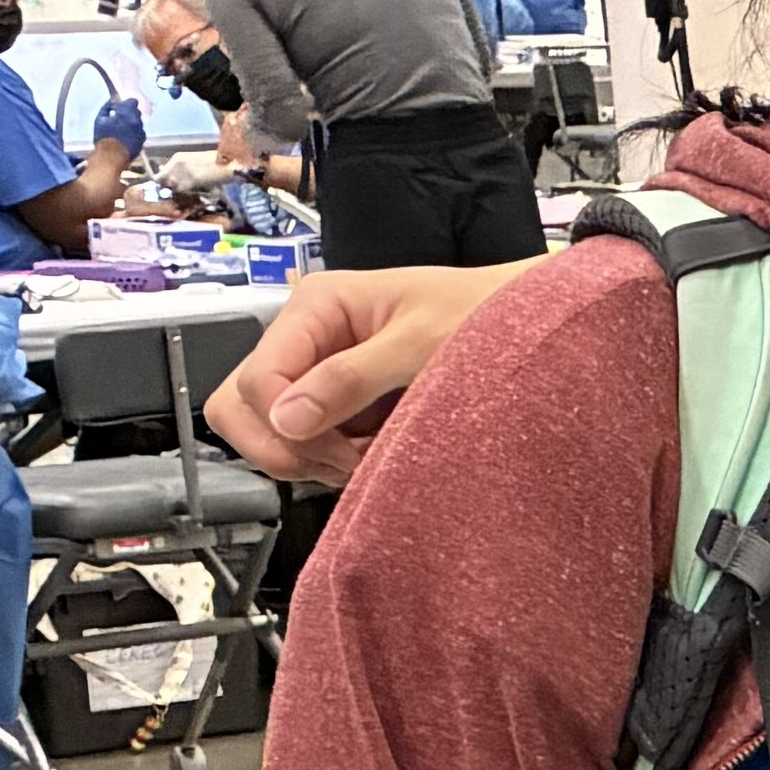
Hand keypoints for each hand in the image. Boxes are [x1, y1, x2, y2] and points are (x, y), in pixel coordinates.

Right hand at [207, 256, 532, 483]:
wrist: (528, 324)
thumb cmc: (485, 317)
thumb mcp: (421, 346)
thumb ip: (353, 378)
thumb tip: (287, 417)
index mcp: (315, 307)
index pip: (255, 380)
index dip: (285, 423)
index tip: (340, 446)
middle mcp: (305, 338)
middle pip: (240, 408)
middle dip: (286, 446)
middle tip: (347, 458)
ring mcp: (317, 373)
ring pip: (269, 434)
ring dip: (313, 458)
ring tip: (374, 452)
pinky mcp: (337, 405)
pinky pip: (306, 446)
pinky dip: (333, 462)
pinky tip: (378, 453)